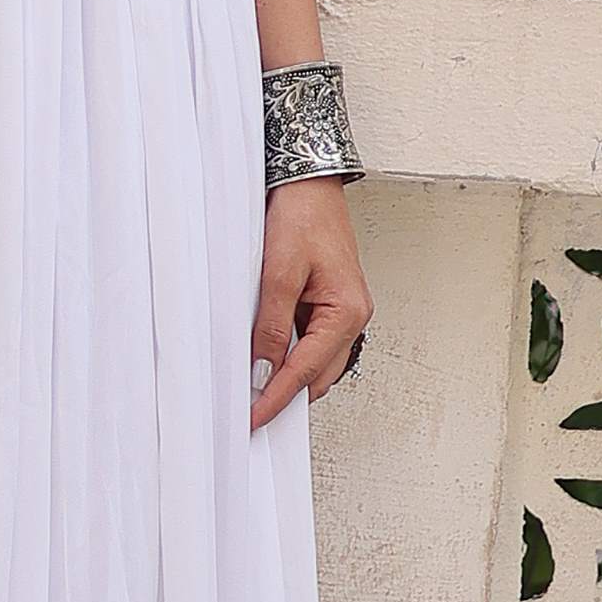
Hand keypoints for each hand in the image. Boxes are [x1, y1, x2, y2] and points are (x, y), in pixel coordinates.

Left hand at [250, 175, 369, 427]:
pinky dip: (290, 355)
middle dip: (286, 396)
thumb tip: (262, 371)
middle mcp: (351, 317)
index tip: (253, 419)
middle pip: (318, 376)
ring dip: (288, 377)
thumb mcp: (279, 273)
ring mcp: (342, 312)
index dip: (276, 398)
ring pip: (316, 363)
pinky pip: (311, 342)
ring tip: (252, 388)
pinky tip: (266, 356)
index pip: (307, 372)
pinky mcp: (328, 304)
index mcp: (347, 313)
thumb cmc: (303, 216)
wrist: (309, 182)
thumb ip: (271, 326)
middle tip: (250, 413)